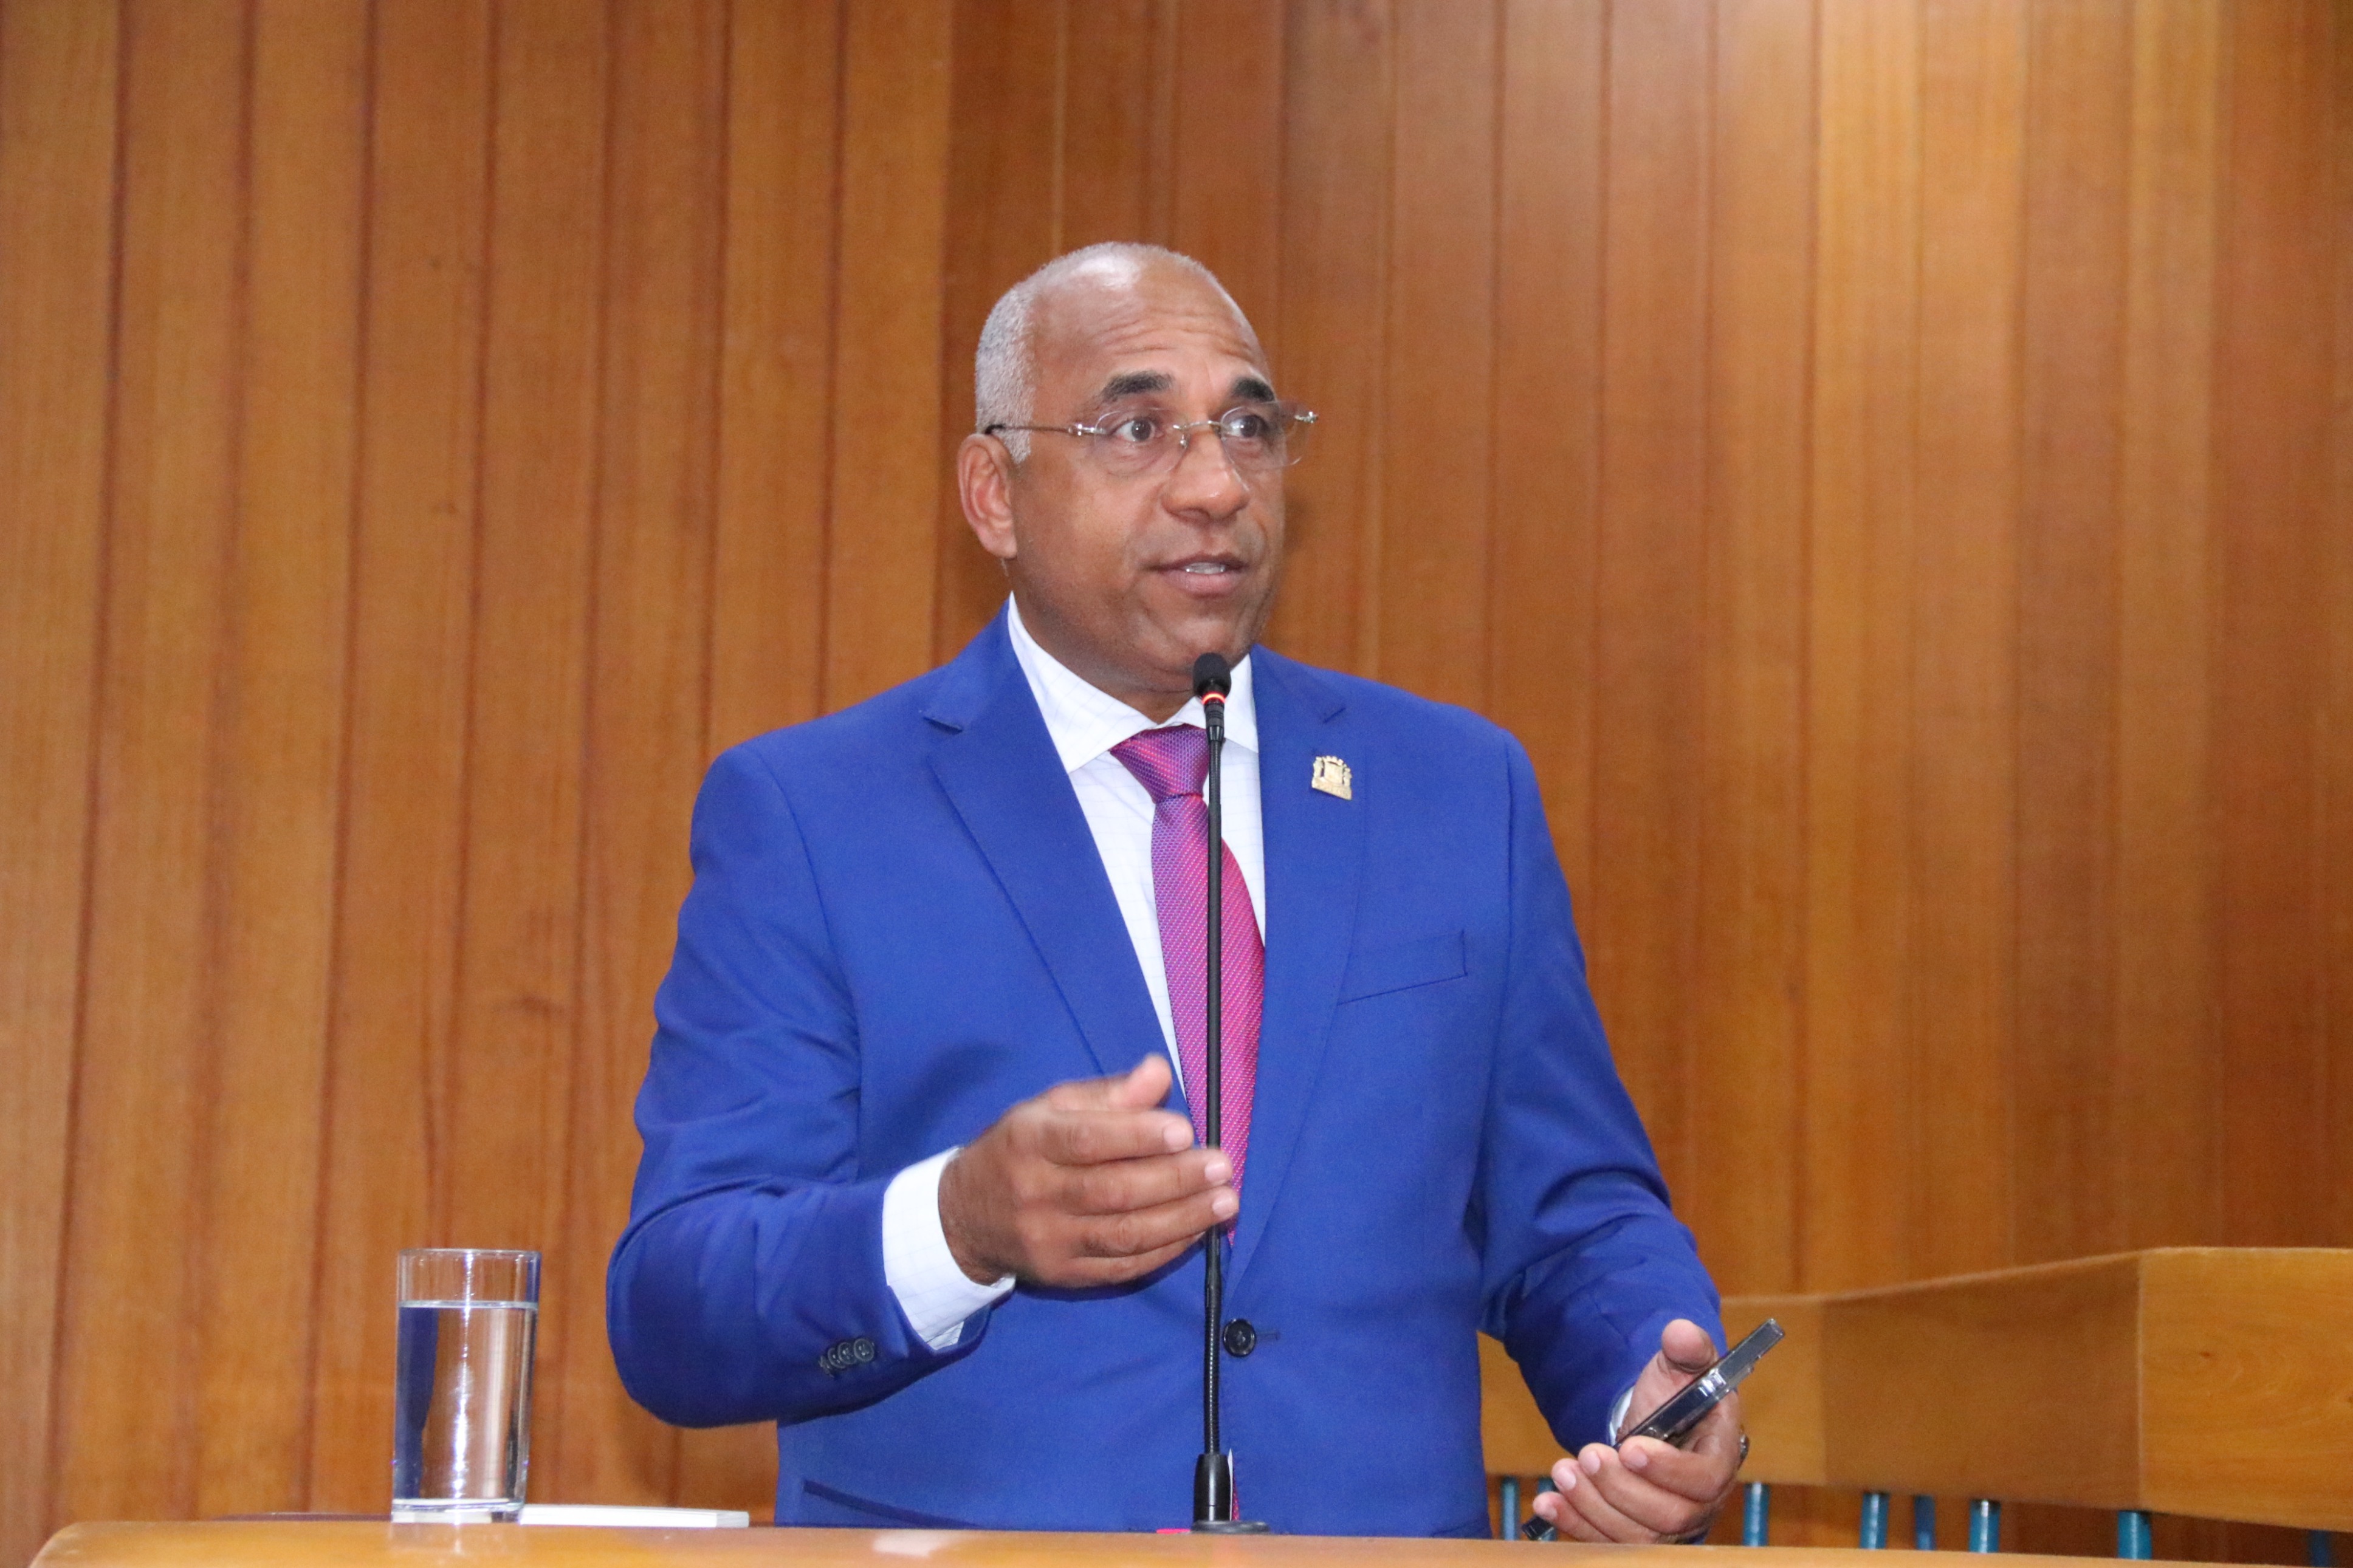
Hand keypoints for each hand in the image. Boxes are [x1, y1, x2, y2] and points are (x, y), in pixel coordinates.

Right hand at [937, 1055, 1235, 1287]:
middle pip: (1112, 1191)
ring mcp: (1050, 1241)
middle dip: (1174, 1180)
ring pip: (1123, 1235)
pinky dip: (1164, 1251)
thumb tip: (1159, 1072)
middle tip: (1222, 1167)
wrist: (964, 1217)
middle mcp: (1036, 1194)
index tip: (1185, 1130)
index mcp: (1030, 1141)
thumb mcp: (1049, 1108)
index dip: (1137, 1135)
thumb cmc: (1020, 1149)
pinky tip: (1196, 1231)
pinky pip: (1122, 1267)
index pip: (1085, 1140)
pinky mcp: (1063, 1275)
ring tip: (1224, 1201)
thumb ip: (1107, 1094)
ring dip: (1182, 1219)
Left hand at [1529, 1318, 1742, 1543]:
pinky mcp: (1633, 1532)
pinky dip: (1575, 1524)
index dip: (1668, 1470)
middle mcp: (1699, 1501)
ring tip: (1562, 1472)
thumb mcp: (1679, 1366)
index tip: (1630, 1447)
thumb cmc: (1673, 1394)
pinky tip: (1547, 1502)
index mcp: (1718, 1458)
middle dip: (1621, 1488)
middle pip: (1668, 1516)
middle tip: (1586, 1454)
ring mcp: (1666, 1524)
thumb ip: (1686, 1349)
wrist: (1651, 1420)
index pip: (1705, 1479)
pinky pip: (1607, 1542)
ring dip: (1593, 1506)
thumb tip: (1681, 1333)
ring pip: (1635, 1535)